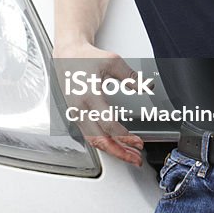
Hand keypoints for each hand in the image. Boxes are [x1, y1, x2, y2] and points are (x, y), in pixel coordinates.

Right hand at [52, 41, 144, 166]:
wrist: (67, 54)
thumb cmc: (86, 57)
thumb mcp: (112, 62)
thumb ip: (131, 76)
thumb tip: (147, 87)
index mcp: (89, 95)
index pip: (108, 124)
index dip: (124, 136)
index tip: (138, 141)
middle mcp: (80, 108)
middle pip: (99, 139)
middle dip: (119, 152)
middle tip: (135, 158)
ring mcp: (76, 113)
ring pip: (94, 140)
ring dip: (112, 150)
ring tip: (128, 155)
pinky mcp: (76, 115)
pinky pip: (89, 135)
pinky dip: (103, 143)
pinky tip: (115, 145)